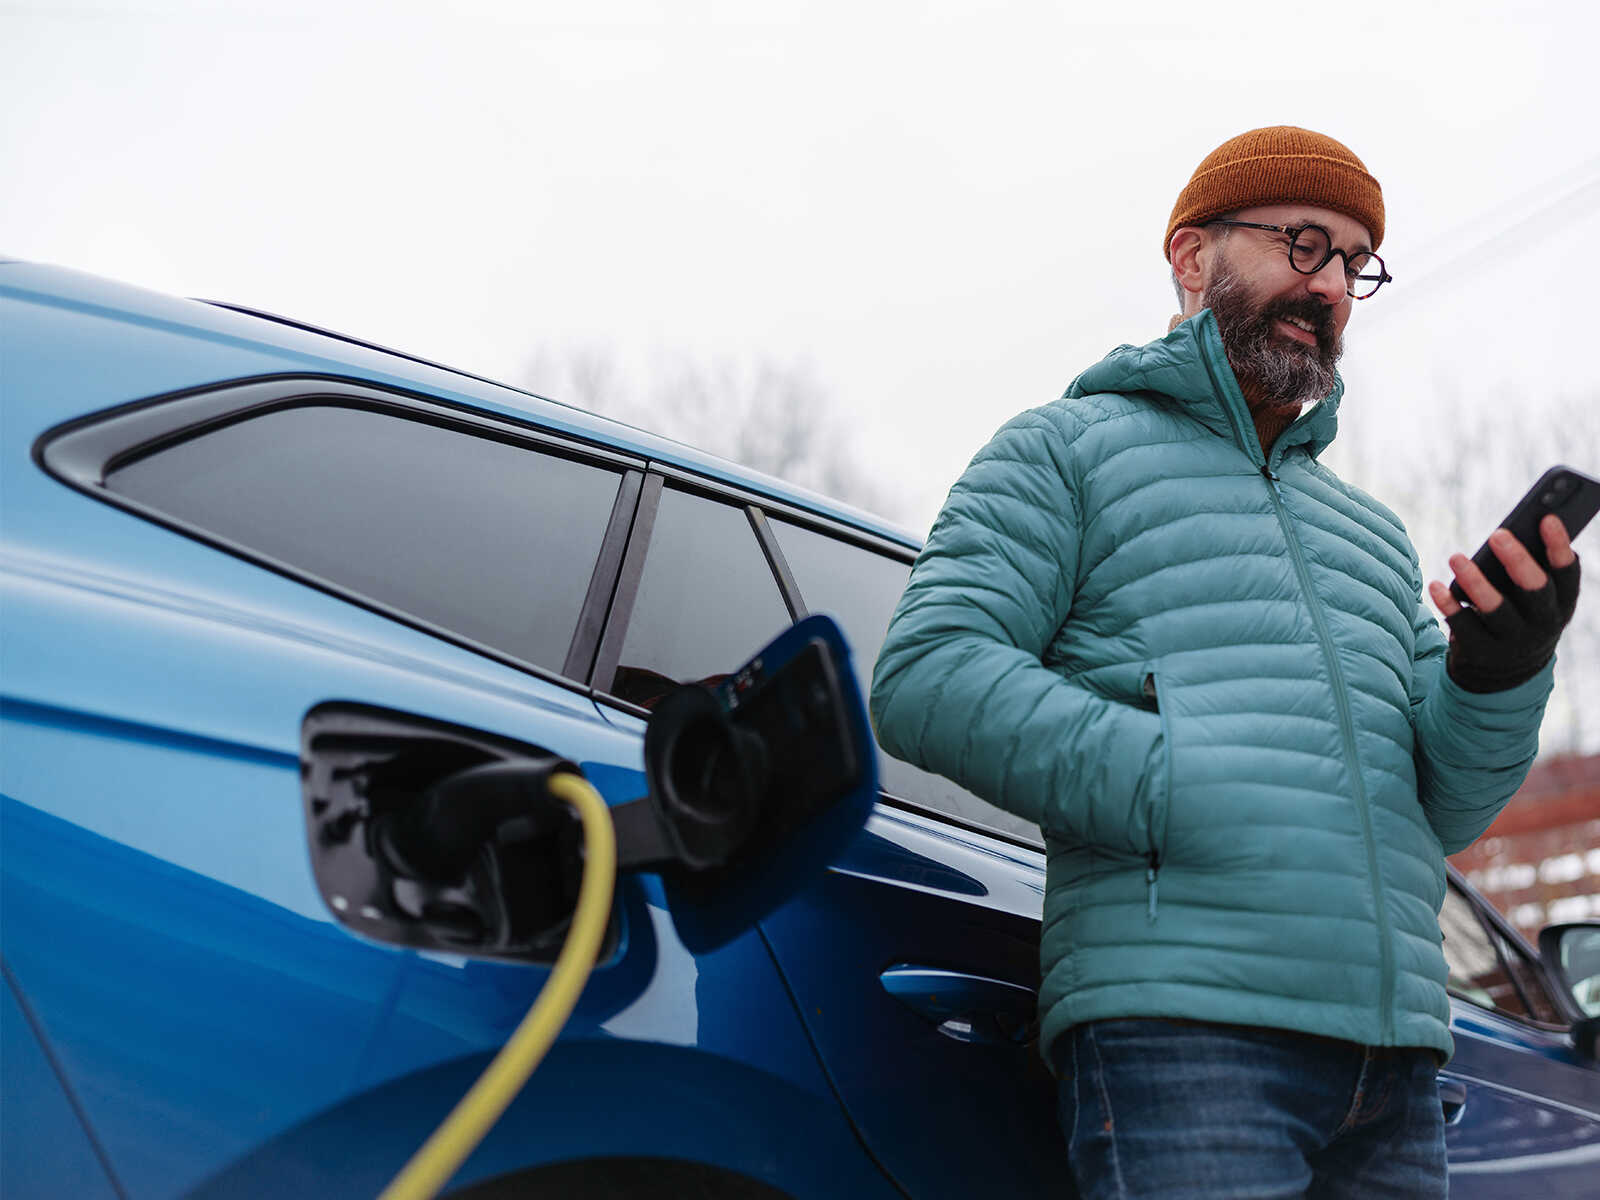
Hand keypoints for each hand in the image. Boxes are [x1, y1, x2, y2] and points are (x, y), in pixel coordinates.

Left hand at [1428, 515, 1580, 692]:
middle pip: (1535, 591)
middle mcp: (1543, 625)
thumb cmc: (1520, 614)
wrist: (1505, 672)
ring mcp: (1513, 642)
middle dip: (1518, 561)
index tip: (1547, 519)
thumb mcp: (1534, 598)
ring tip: (1456, 557)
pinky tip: (1436, 586)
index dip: (1559, 546)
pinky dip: (1449, 605)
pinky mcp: (1483, 653)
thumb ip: (1530, 569)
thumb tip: (1512, 531)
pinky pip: (1463, 626)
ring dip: (1475, 582)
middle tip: (1498, 535)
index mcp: (1562, 604)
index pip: (1567, 574)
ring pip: (1495, 610)